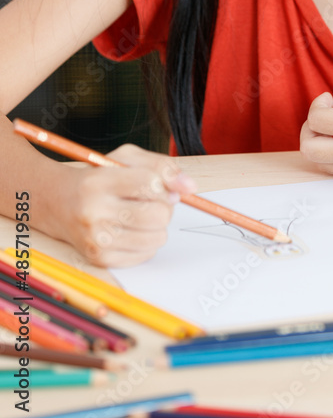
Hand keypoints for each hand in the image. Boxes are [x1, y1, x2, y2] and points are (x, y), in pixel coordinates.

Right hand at [56, 144, 196, 267]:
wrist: (58, 203)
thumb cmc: (99, 177)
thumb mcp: (127, 159)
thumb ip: (162, 166)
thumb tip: (189, 187)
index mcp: (100, 181)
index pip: (151, 183)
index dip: (164, 185)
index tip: (159, 186)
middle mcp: (94, 211)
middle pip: (158, 214)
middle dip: (163, 207)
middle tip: (150, 202)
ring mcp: (96, 239)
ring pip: (157, 237)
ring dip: (157, 226)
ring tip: (140, 216)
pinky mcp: (100, 259)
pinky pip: (147, 254)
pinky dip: (147, 242)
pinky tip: (131, 230)